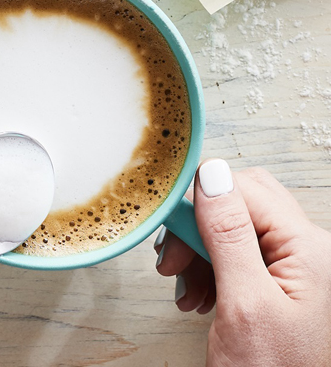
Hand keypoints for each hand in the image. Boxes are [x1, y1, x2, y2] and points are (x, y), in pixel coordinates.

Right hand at [155, 160, 330, 366]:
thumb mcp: (243, 305)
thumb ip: (228, 234)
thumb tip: (211, 172)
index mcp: (308, 247)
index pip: (244, 189)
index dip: (200, 202)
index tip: (168, 229)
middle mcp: (306, 250)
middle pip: (240, 204)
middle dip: (198, 226)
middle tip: (172, 261)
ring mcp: (294, 270)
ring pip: (234, 229)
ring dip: (200, 252)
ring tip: (185, 289)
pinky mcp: (278, 288)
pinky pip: (237, 256)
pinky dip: (210, 270)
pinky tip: (198, 297)